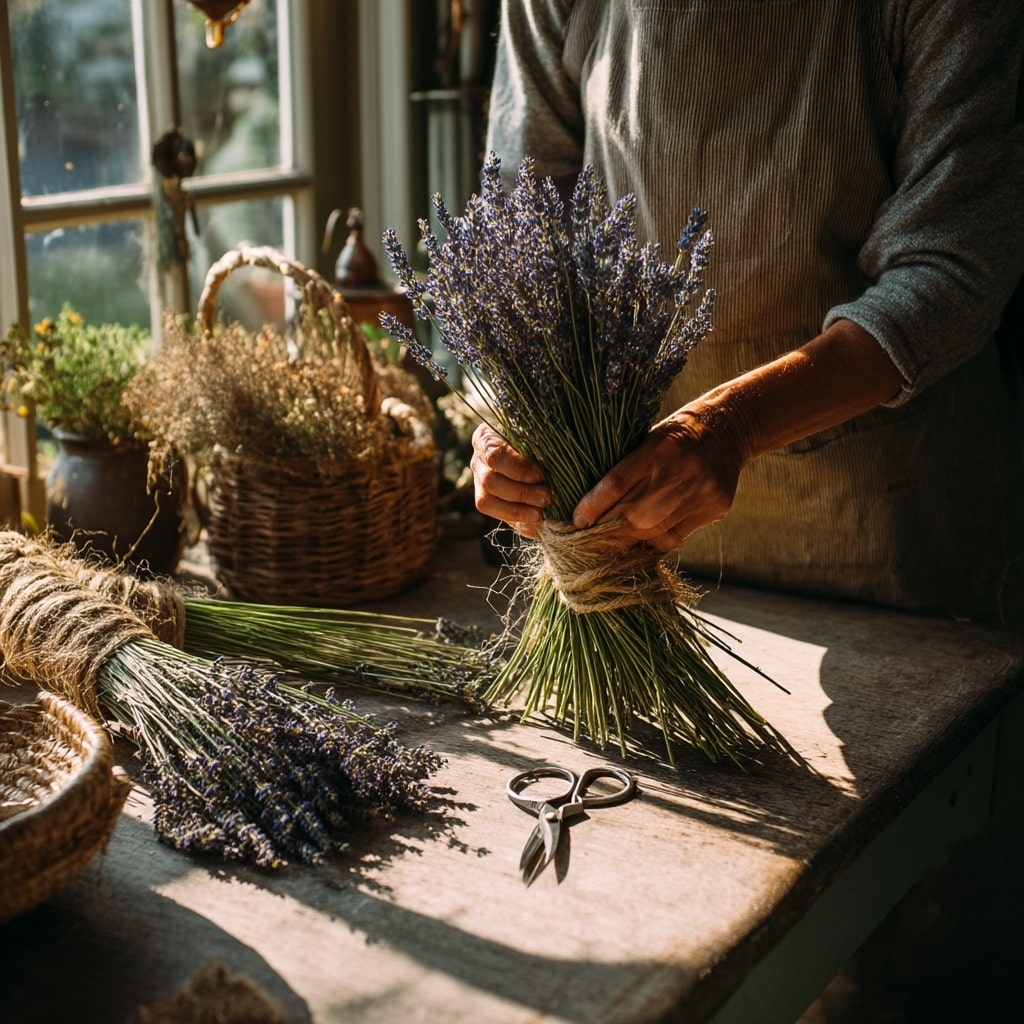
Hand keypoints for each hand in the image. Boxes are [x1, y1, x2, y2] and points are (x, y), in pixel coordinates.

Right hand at [470, 423, 551, 538]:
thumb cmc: (538, 441)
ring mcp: (478, 483)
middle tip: (547, 497)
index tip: (541, 475)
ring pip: (486, 501)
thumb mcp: (538, 438)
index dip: (518, 469)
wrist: (535, 454)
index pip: (494, 455)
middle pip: (490, 481)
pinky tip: (537, 521)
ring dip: (517, 510)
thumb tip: (550, 465)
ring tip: (542, 512)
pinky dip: (518, 521)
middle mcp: (478, 461)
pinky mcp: (487, 502)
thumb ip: (540, 448)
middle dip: (521, 492)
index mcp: (486, 439)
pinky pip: (496, 516)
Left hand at [570, 319, 904, 551]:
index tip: (577, 520)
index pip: (615, 484)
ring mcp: (700, 490)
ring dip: (630, 539)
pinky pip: (676, 536)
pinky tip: (646, 536)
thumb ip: (623, 472)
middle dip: (607, 530)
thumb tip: (588, 511)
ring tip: (614, 541)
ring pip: (653, 530)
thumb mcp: (646, 440)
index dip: (592, 507)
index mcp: (657, 447)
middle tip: (590, 538)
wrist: (728, 427)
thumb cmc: (674, 435)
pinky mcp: (715, 506)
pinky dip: (656, 539)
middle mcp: (679, 469)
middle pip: (632, 516)